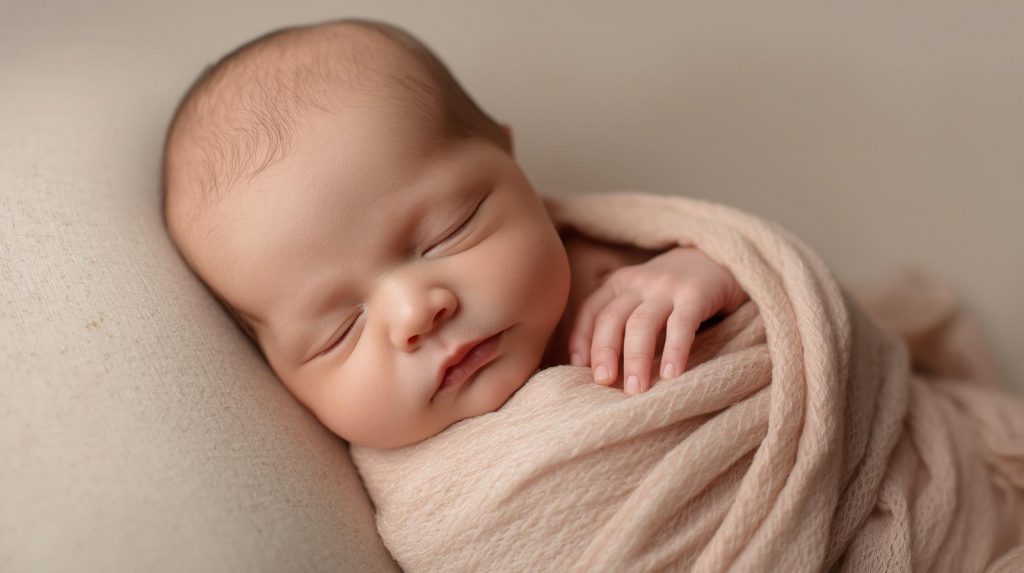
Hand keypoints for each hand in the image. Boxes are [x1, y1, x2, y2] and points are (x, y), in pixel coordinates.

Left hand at [568, 246, 747, 394]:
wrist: (719, 257)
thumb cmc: (673, 292)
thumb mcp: (641, 297)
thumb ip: (622, 321)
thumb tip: (596, 369)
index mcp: (619, 283)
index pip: (591, 311)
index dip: (581, 340)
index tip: (579, 369)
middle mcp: (639, 282)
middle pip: (611, 318)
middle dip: (604, 352)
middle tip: (604, 384)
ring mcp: (667, 286)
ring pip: (641, 323)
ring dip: (635, 359)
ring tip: (636, 390)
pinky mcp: (697, 294)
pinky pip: (682, 324)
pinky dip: (674, 350)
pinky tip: (671, 375)